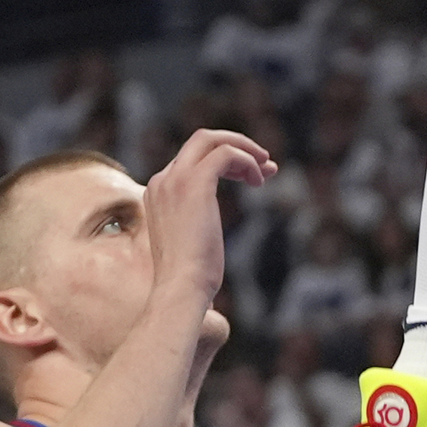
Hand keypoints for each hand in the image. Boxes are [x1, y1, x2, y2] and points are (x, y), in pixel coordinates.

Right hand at [145, 128, 274, 315]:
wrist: (182, 287)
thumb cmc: (191, 272)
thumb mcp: (190, 236)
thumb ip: (195, 216)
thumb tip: (208, 217)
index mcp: (158, 191)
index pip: (193, 159)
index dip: (228, 161)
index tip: (255, 174)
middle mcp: (162, 180)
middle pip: (201, 140)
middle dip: (237, 144)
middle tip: (265, 161)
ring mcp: (175, 180)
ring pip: (212, 140)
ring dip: (245, 150)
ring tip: (268, 169)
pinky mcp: (194, 184)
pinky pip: (226, 154)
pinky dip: (247, 161)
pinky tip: (258, 181)